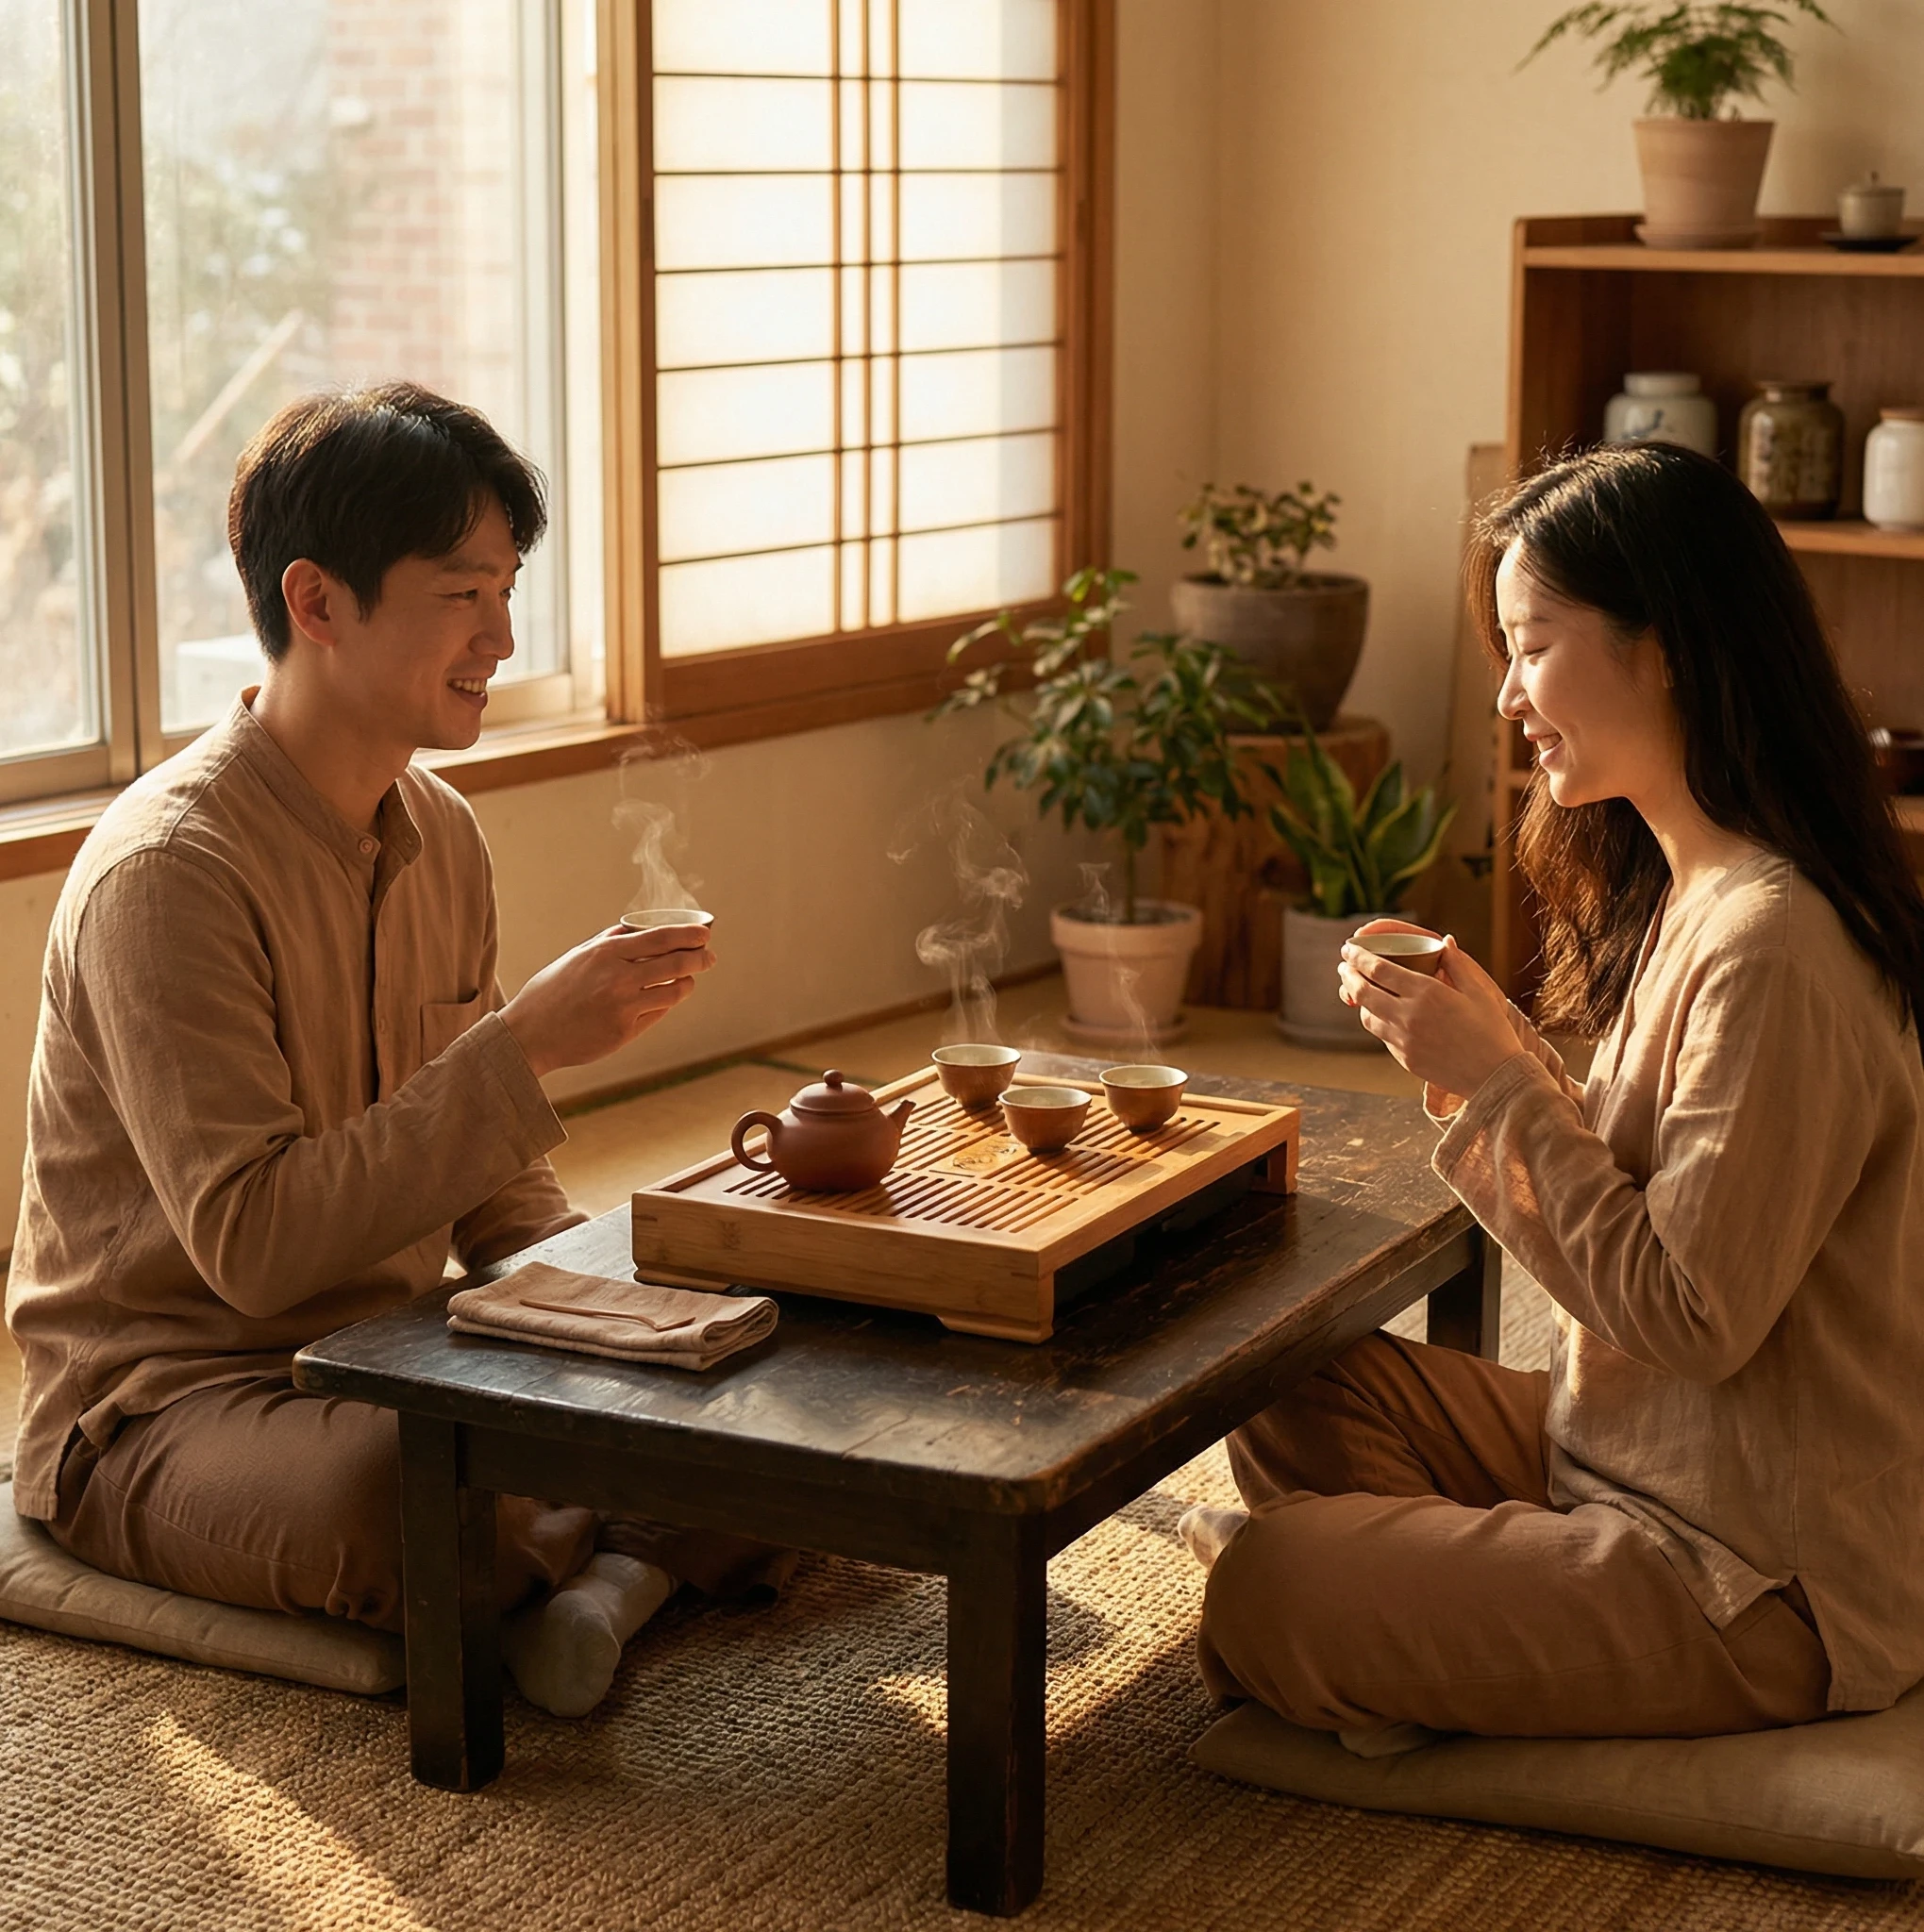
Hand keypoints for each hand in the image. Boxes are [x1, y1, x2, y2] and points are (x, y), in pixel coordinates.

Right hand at [501, 922, 714, 1077]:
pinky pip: (658, 1014)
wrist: (530, 1034)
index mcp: (606, 953)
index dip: (690, 935)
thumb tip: (641, 928)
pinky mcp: (625, 1032)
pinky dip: (666, 1004)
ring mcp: (624, 1007)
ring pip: (675, 992)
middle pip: (677, 964)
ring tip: (689, 979)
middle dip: (700, 958)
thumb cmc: (552, 991)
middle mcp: (618, 978)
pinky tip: (665, 999)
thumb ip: (610, 941)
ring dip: (687, 983)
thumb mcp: (578, 956)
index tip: (705, 934)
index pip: (661, 938)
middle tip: (709, 957)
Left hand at [1337, 927, 1521, 1098]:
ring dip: (1360, 1000)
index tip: (1349, 948)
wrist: (1494, 1077)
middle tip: (1344, 967)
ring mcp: (1403, 1039)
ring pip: (1367, 1016)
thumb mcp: (1478, 992)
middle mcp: (1408, 1015)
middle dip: (1349, 975)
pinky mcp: (1404, 1058)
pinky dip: (1377, 1021)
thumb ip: (1457, 964)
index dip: (1359, 957)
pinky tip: (1381, 1014)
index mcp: (1426, 993)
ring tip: (1360, 990)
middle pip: (1363, 991)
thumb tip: (1446, 941)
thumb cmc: (1490, 1032)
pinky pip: (1382, 1036)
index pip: (1379, 970)